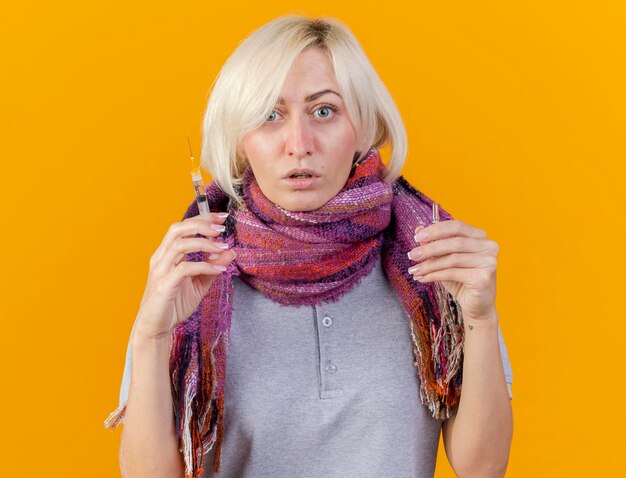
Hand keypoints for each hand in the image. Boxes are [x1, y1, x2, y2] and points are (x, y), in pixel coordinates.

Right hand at [133, 212, 235, 340]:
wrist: (156, 328)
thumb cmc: (173, 305)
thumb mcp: (199, 284)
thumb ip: (213, 267)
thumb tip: (230, 251)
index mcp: (166, 254)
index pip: (182, 227)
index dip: (202, 219)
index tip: (221, 218)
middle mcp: (160, 258)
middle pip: (177, 229)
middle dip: (201, 225)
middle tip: (222, 228)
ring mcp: (160, 271)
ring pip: (179, 245)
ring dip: (204, 243)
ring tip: (223, 247)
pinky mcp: (164, 285)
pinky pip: (183, 269)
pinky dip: (203, 266)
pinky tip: (218, 269)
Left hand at [407, 219, 498, 320]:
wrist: (477, 306)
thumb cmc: (461, 280)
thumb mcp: (445, 259)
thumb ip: (435, 244)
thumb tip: (418, 229)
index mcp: (480, 237)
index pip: (457, 226)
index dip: (436, 230)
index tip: (417, 236)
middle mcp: (488, 247)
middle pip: (454, 243)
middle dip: (429, 248)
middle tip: (412, 255)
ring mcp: (488, 262)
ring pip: (452, 259)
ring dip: (429, 265)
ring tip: (414, 270)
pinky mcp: (483, 278)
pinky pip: (452, 273)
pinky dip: (434, 275)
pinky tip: (422, 278)